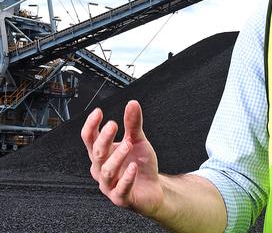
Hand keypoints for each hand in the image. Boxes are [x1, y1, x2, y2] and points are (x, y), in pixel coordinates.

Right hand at [81, 100, 162, 216]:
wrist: (152, 189)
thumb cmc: (140, 165)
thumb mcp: (138, 141)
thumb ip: (133, 124)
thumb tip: (132, 104)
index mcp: (102, 154)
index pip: (90, 139)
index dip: (91, 126)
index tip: (98, 112)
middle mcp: (101, 169)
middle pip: (97, 153)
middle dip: (104, 139)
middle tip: (113, 125)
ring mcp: (109, 184)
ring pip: (106, 171)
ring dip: (116, 157)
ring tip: (128, 144)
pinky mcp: (121, 197)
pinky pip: (120, 189)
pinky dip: (127, 178)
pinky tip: (133, 167)